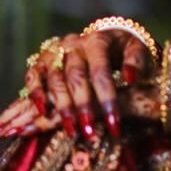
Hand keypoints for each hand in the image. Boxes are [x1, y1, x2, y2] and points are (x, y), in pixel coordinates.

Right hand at [0, 26, 155, 142]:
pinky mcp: (42, 60)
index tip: (114, 126)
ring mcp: (56, 51)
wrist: (106, 37)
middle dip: (83, 107)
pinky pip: (33, 75)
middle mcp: (74, 45)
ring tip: (72, 132)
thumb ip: (136, 61)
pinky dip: (35, 93)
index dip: (107, 99)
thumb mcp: (137, 49)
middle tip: (91, 133)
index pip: (101, 71)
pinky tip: (42, 112)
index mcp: (98, 41)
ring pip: (54, 79)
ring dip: (62, 107)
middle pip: (75, 76)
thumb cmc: (124, 50)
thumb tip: (130, 78)